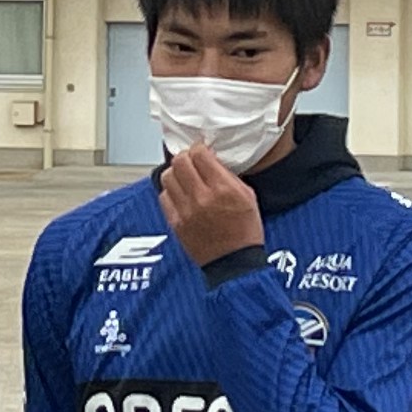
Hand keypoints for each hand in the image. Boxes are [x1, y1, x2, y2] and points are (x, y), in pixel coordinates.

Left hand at [158, 141, 265, 267]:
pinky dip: (170, 191)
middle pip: (179, 161)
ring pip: (167, 176)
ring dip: (176, 172)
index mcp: (223, 189)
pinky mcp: (176, 223)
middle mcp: (201, 197)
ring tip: (184, 177)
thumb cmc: (244, 232)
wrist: (234, 264)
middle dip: (185, 156)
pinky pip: (163, 197)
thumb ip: (229, 175)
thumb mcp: (248, 196)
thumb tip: (212, 160)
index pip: (199, 153)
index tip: (201, 150)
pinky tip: (180, 194)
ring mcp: (186, 211)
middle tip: (191, 160)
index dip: (199, 147)